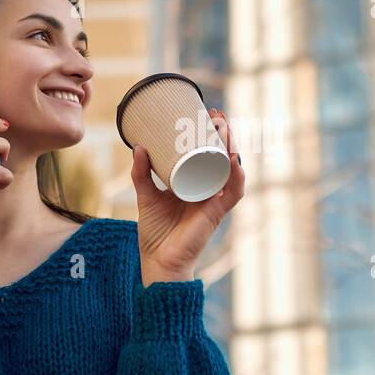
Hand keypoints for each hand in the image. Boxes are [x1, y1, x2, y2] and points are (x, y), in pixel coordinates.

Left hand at [130, 107, 244, 285]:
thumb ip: (141, 174)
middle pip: (224, 158)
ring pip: (232, 171)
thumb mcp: (146, 196)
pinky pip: (233, 194)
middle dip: (225, 135)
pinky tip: (235, 162)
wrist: (158, 260)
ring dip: (233, 148)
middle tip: (218, 115)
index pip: (209, 155)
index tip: (206, 114)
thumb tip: (138, 147)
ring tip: (226, 129)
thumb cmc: (155, 232)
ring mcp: (214, 201)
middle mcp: (209, 190)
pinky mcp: (216, 214)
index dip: (212, 135)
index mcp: (195, 184)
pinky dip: (237, 178)